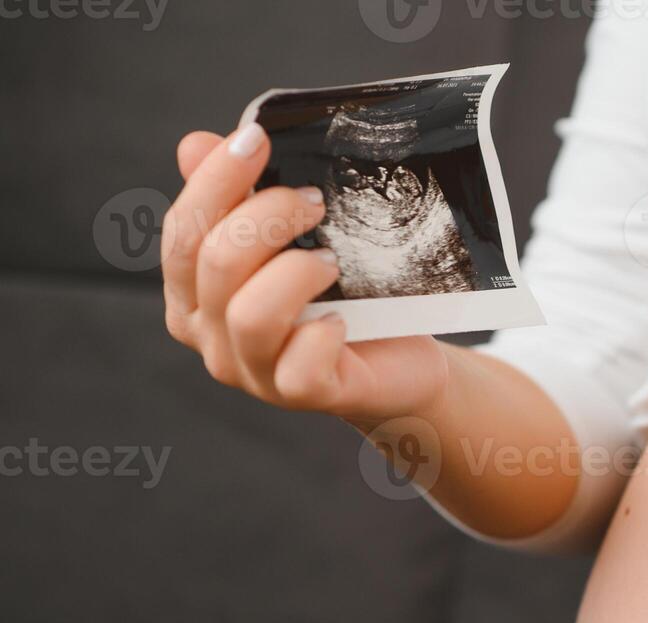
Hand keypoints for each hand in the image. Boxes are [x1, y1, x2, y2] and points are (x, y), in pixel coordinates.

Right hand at [162, 125, 448, 421]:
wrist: (401, 361)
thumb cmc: (343, 296)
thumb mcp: (294, 240)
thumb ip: (242, 198)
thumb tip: (195, 143)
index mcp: (193, 294)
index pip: (183, 231)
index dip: (215, 179)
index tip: (256, 137)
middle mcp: (210, 337)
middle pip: (213, 262)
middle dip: (266, 216)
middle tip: (314, 201)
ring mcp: (253, 373)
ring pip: (250, 314)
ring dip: (295, 272)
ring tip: (331, 261)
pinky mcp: (300, 395)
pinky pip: (298, 365)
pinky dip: (322, 333)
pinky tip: (342, 319)